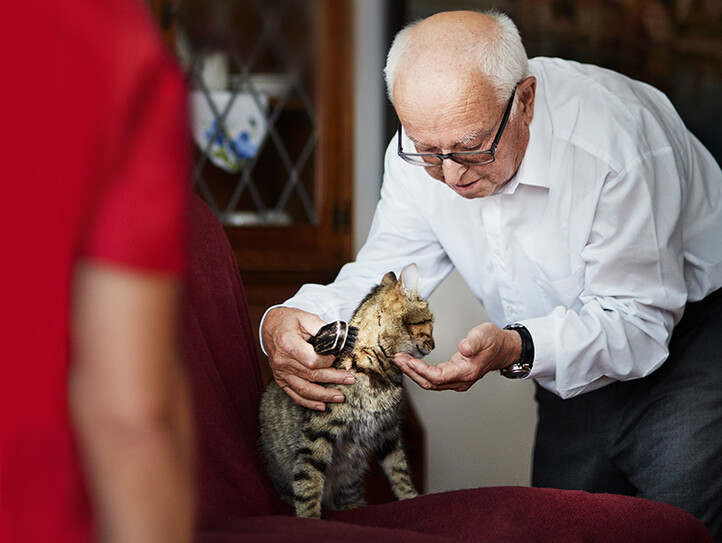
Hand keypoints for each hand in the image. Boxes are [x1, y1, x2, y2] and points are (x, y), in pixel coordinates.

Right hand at [261, 307, 355, 409]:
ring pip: (304, 389)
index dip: (327, 361)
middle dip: (333, 378)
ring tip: (339, 396)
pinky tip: (321, 406)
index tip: (337, 357)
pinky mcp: (281, 379)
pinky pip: (294, 394)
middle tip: (350, 379)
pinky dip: (308, 402)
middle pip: (311, 375)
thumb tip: (341, 339)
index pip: (311, 360)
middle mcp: (282, 360)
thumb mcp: (306, 317)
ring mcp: (280, 372)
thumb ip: (323, 328)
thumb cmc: (290, 320)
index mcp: (288, 343)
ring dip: (323, 395)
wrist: (271, 326)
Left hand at [393, 322, 520, 390]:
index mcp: (467, 372)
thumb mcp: (485, 335)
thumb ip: (473, 342)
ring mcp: (456, 381)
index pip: (438, 377)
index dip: (421, 370)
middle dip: (411, 372)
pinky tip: (411, 363)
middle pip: (430, 383)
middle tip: (397, 359)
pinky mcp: (453, 377)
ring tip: (400, 360)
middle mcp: (460, 380)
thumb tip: (463, 348)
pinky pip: (433, 379)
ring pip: (430, 383)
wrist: (503, 349)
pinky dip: (419, 372)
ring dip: (413, 372)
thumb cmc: (494, 341)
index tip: (408, 361)